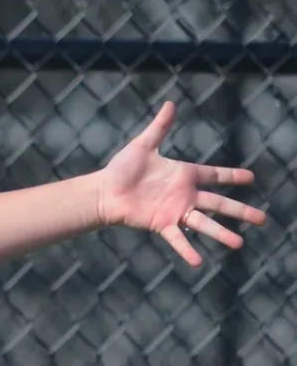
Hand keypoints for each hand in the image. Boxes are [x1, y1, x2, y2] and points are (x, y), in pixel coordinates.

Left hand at [96, 101, 265, 265]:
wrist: (104, 190)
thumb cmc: (122, 168)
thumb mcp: (143, 145)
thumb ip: (159, 127)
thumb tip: (170, 103)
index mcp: (184, 175)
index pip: (214, 175)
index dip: (232, 176)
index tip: (252, 178)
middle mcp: (185, 195)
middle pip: (218, 204)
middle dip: (240, 211)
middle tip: (262, 219)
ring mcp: (175, 211)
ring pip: (204, 224)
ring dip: (221, 233)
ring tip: (239, 243)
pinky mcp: (161, 224)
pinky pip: (177, 238)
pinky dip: (186, 250)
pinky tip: (198, 262)